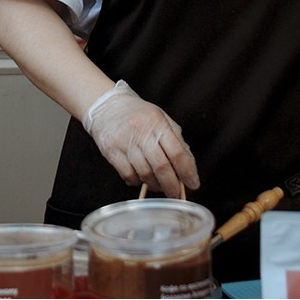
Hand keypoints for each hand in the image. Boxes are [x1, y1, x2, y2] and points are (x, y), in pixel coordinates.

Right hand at [83, 80, 199, 194]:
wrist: (107, 105)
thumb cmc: (138, 114)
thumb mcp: (162, 118)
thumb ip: (176, 139)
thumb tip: (188, 164)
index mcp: (158, 122)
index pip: (178, 152)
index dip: (187, 172)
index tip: (193, 183)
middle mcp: (142, 131)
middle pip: (161, 166)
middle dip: (171, 185)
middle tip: (176, 194)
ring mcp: (125, 142)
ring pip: (144, 173)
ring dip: (155, 185)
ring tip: (158, 186)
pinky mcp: (111, 151)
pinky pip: (127, 174)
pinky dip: (137, 181)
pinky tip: (140, 179)